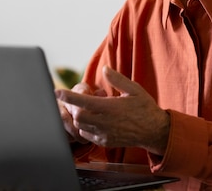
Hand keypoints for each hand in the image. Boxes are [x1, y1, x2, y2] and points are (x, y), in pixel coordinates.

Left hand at [55, 66, 169, 155]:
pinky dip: (87, 128)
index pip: (83, 102)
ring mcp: (104, 134)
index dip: (68, 96)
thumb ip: (117, 79)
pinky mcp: (105, 142)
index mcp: (110, 107)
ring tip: (92, 111)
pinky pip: (87, 135)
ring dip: (81, 118)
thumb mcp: (134, 89)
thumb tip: (104, 69)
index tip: (57, 91)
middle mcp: (105, 122)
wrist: (154, 131)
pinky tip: (97, 121)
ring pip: (81, 126)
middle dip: (75, 108)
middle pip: (77, 116)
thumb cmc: (144, 107)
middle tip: (81, 101)